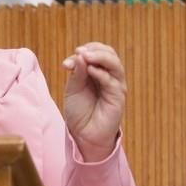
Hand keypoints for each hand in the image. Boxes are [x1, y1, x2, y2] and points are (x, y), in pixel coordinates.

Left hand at [61, 42, 126, 160]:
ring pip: (115, 64)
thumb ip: (77, 73)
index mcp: (98, 72)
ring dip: (100, 57)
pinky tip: (90, 71)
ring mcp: (116, 86)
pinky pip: (112, 81)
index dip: (85, 51)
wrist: (83, 135)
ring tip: (85, 56)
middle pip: (110, 54)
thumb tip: (80, 54)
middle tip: (79, 52)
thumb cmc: (79, 112)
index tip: (67, 62)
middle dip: (94, 50)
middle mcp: (110, 77)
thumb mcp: (73, 89)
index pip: (97, 52)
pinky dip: (101, 73)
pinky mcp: (118, 97)